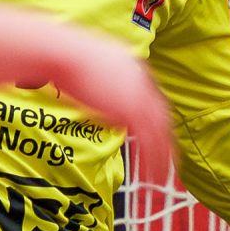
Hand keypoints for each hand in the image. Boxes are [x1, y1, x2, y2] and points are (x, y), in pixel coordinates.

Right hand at [46, 42, 171, 180]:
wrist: (62, 53)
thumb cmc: (62, 55)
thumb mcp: (89, 66)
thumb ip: (99, 80)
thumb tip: (93, 92)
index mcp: (132, 67)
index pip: (151, 97)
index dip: (154, 118)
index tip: (154, 133)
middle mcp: (141, 79)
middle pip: (162, 115)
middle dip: (165, 139)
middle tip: (167, 159)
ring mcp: (139, 95)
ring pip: (160, 132)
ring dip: (162, 157)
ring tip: (160, 177)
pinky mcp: (132, 110)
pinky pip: (150, 141)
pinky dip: (154, 161)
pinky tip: (152, 175)